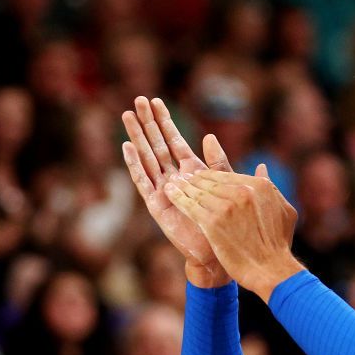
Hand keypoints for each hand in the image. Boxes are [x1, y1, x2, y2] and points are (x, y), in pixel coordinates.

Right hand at [122, 96, 232, 287]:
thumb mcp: (228, 188)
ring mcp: (164, 191)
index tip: (156, 101)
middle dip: (148, 122)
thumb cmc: (228, 225)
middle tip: (138, 99)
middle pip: (158, 145)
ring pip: (148, 158)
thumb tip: (211, 136)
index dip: (165, 122)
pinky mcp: (157, 205)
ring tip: (128, 115)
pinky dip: (135, 164)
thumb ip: (220, 164)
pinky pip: (143, 181)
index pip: (175, 141)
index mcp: (193, 173)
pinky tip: (127, 146)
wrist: (220, 254)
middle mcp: (175, 179)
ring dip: (138, 136)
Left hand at [163, 166, 304, 299]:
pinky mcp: (212, 222)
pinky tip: (170, 192)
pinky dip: (178, 197)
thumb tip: (262, 167)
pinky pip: (190, 205)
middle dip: (195, 179)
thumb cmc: (278, 245)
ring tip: (173, 183)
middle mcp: (243, 192)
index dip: (211, 176)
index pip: (228, 176)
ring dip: (183, 186)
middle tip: (182, 178)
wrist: (271, 270)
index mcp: (260, 187)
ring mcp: (227, 206)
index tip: (200, 177)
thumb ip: (270, 186)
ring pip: (199, 191)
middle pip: (212, 181)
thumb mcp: (283, 210)